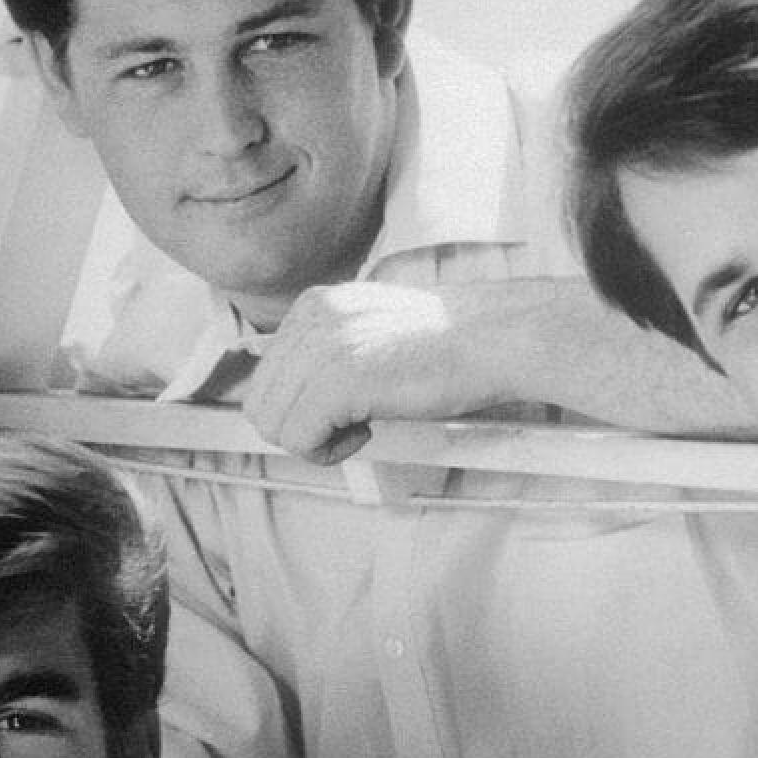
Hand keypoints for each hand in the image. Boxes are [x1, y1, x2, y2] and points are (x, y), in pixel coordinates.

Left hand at [245, 282, 514, 463]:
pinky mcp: (340, 379)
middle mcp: (311, 319)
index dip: (299, 409)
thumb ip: (328, 354)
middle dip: (299, 428)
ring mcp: (324, 346)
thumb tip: (293, 399)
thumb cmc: (450, 345)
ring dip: (315, 441)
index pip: (266, 376)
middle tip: (349, 426)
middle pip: (259, 402)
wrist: (498, 337)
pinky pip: (299, 439)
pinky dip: (329, 452)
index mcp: (315, 306)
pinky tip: (367, 431)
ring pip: (272, 424)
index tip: (339, 411)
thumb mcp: (372, 332)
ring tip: (361, 427)